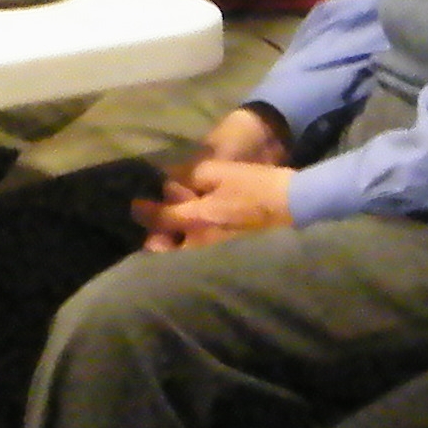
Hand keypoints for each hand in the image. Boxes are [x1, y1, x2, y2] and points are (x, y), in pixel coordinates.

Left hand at [138, 151, 295, 251]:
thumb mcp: (220, 172)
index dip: (145, 212)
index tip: (135, 205)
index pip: (162, 219)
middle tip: (146, 234)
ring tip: (164, 239)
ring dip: (171, 248)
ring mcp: (217, 250)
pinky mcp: (230, 251)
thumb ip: (190, 176)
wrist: (292, 205)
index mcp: (198, 218)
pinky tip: (189, 239)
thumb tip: (167, 180)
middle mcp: (203, 240)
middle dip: (155, 243)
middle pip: (169, 249)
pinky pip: (200, 254)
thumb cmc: (255, 185)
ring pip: (184, 254)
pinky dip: (188, 249)